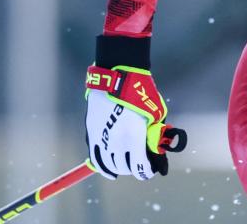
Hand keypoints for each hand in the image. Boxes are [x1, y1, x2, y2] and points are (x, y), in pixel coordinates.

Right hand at [84, 35, 186, 180]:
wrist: (117, 75)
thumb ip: (153, 134)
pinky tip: (108, 170)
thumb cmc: (141, 93)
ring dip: (118, 169)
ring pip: (108, 165)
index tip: (148, 171)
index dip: (145, 172)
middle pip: (123, 167)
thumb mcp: (155, 114)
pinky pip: (95, 157)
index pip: (139, 166)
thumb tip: (155, 150)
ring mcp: (100, 137)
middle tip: (138, 166)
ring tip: (124, 168)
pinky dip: (102, 166)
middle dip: (133, 169)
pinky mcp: (91, 132)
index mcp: (133, 137)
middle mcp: (115, 141)